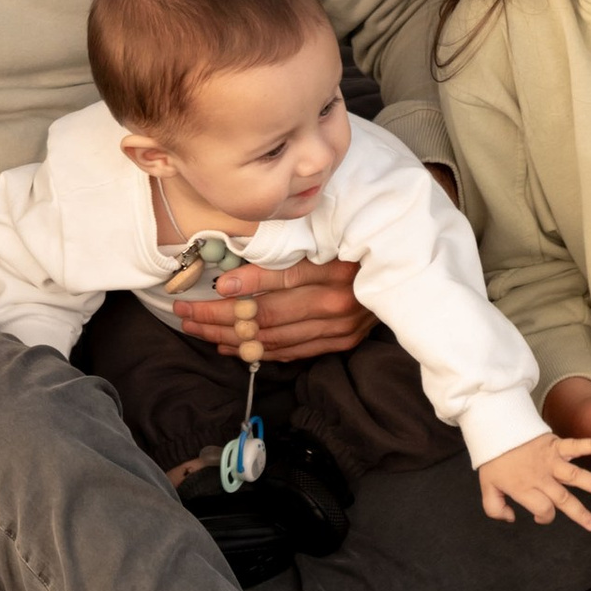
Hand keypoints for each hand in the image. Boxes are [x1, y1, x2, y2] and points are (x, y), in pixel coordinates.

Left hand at [170, 255, 377, 365]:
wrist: (405, 268)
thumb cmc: (358, 243)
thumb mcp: (325, 238)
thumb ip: (282, 257)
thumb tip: (232, 278)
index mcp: (332, 272)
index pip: (272, 288)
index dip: (236, 291)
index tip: (203, 291)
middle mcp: (336, 306)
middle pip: (267, 319)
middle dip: (220, 318)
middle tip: (186, 314)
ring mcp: (340, 329)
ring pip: (274, 340)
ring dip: (232, 338)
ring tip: (199, 330)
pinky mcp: (342, 342)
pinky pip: (293, 352)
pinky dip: (261, 352)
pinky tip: (233, 347)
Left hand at [477, 430, 590, 529]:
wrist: (494, 428)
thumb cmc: (493, 459)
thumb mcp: (487, 487)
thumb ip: (495, 508)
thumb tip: (511, 518)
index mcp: (525, 489)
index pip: (543, 509)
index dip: (544, 516)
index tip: (541, 514)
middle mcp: (541, 477)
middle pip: (563, 498)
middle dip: (580, 513)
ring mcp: (550, 461)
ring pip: (575, 475)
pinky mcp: (555, 445)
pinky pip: (576, 445)